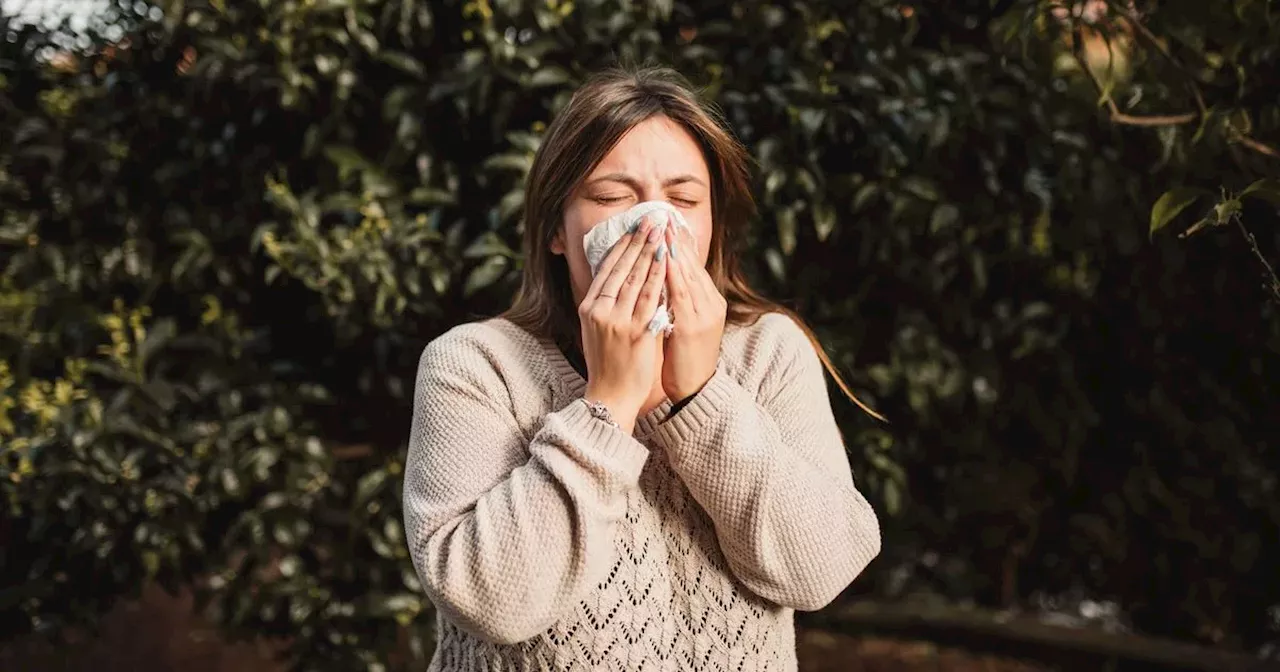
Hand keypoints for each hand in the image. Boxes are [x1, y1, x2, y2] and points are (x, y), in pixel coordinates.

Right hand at [580, 215, 668, 432]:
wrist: (610, 395)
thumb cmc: (607, 363)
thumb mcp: (596, 329)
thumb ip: (605, 304)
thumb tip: (616, 278)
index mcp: (589, 307)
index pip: (606, 269)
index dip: (622, 245)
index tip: (633, 227)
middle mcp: (600, 311)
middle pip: (621, 268)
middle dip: (638, 241)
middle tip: (651, 219)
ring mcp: (618, 321)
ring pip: (636, 279)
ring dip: (650, 252)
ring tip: (661, 232)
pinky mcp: (636, 332)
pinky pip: (650, 299)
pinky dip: (659, 277)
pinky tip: (667, 261)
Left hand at [662, 224, 726, 402]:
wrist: (695, 391)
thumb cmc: (684, 359)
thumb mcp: (682, 324)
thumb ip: (676, 302)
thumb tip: (660, 280)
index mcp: (708, 302)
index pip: (694, 266)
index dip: (681, 243)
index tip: (667, 223)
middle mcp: (710, 304)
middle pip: (693, 264)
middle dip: (676, 239)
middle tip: (663, 215)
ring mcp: (704, 314)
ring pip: (688, 274)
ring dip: (675, 250)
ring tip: (663, 228)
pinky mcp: (694, 326)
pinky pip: (682, 294)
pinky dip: (673, 274)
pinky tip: (664, 258)